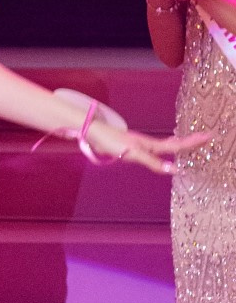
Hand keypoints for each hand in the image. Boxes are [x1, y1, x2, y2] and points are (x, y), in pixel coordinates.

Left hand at [84, 116, 208, 173]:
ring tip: (188, 143)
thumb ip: (153, 162)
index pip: (177, 144)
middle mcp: (148, 144)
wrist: (94, 133)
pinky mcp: (132, 147)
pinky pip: (153, 149)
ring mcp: (140, 145)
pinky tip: (160, 149)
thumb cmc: (112, 142)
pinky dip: (163, 148)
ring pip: (164, 145)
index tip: (209, 136)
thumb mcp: (134, 153)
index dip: (193, 142)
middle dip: (190, 142)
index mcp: (150, 145)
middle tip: (206, 137)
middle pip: (174, 143)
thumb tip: (173, 170)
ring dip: (178, 144)